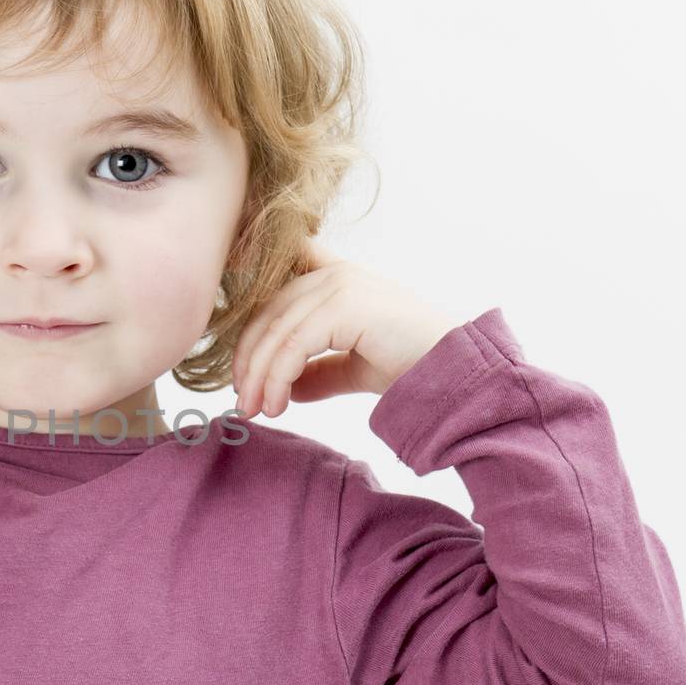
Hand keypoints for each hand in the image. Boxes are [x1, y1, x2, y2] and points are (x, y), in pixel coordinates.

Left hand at [229, 239, 463, 419]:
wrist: (454, 371)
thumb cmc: (412, 365)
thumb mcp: (352, 366)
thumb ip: (317, 371)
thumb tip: (282, 390)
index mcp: (334, 277)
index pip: (274, 287)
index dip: (246, 310)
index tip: (231, 357)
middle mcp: (333, 273)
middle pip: (266, 314)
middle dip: (248, 362)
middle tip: (243, 403)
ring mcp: (339, 284)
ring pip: (276, 331)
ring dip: (259, 376)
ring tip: (256, 411)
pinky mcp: (345, 305)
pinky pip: (293, 344)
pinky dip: (278, 377)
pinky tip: (277, 405)